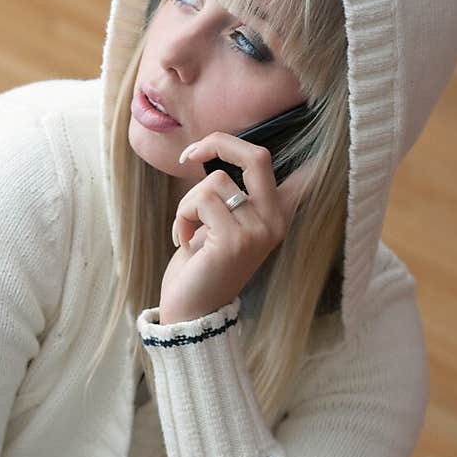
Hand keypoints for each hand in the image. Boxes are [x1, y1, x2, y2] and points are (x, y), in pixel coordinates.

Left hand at [158, 132, 311, 324]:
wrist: (193, 313)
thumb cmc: (202, 267)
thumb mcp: (221, 225)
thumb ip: (230, 196)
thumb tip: (218, 153)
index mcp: (274, 216)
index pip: (269, 163)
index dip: (236, 144)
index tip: (200, 149)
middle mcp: (273, 223)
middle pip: (256, 157)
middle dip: (218, 144)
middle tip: (189, 156)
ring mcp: (257, 232)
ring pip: (215, 181)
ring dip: (188, 202)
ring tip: (185, 229)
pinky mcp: (234, 241)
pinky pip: (201, 202)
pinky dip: (183, 216)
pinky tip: (183, 240)